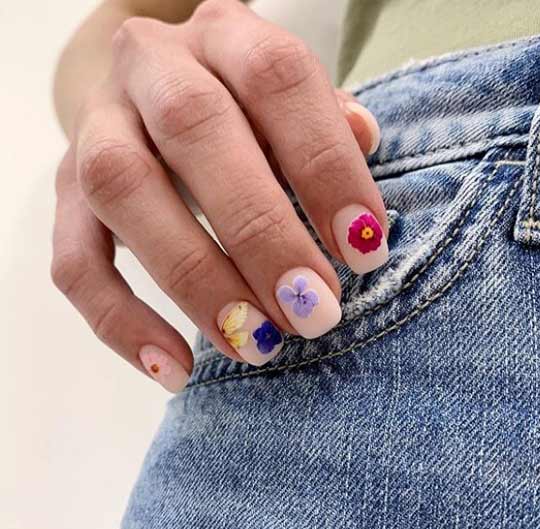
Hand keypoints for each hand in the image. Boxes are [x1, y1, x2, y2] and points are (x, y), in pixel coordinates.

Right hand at [51, 0, 387, 391]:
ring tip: (256, 344)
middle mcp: (149, 68)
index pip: (277, 79)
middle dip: (261, 233)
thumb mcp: (291, 104)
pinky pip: (75, 264)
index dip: (325, 165)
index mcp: (224, 35)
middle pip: (195, 129)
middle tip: (313, 311)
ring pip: (124, 192)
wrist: (152, 93)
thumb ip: (327, 124)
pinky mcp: (62, 197)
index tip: (364, 250)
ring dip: (195, 280)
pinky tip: (176, 369)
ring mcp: (95, 131)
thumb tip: (362, 145)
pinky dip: (122, 323)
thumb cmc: (245, 111)